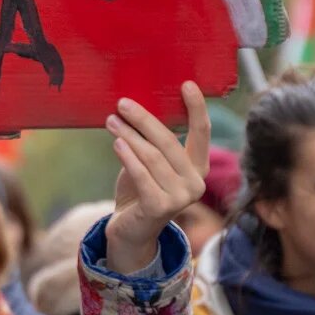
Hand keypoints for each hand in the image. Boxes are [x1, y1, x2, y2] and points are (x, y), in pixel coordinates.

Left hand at [104, 83, 210, 274]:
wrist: (130, 230)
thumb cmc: (140, 189)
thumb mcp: (150, 162)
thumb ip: (151, 142)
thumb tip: (134, 107)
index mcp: (198, 166)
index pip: (202, 132)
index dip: (196, 107)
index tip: (186, 83)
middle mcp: (196, 182)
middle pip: (169, 141)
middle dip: (144, 119)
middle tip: (123, 103)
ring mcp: (181, 198)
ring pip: (152, 157)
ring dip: (129, 136)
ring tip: (112, 121)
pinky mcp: (161, 208)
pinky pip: (142, 175)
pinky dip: (128, 157)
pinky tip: (116, 144)